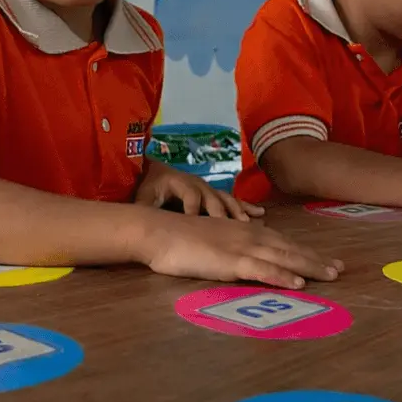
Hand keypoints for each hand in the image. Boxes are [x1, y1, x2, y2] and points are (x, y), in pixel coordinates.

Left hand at [135, 161, 262, 221]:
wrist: (154, 172)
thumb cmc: (150, 188)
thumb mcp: (144, 198)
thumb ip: (144, 209)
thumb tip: (140, 221)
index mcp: (180, 183)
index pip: (190, 198)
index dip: (194, 212)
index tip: (197, 228)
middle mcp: (198, 185)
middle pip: (213, 199)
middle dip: (222, 214)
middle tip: (232, 229)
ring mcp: (209, 189)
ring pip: (226, 200)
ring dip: (238, 212)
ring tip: (248, 224)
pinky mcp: (215, 195)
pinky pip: (233, 200)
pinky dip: (247, 207)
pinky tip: (261, 214)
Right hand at [142, 215, 342, 288]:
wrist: (158, 232)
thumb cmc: (178, 238)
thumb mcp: (210, 239)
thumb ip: (228, 247)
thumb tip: (241, 258)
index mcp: (243, 230)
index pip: (281, 241)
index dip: (304, 251)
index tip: (323, 259)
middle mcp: (248, 235)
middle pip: (289, 248)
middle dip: (315, 259)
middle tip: (340, 269)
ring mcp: (242, 248)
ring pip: (283, 257)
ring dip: (309, 266)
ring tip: (331, 275)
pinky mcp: (231, 262)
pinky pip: (263, 270)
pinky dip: (283, 276)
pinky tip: (298, 284)